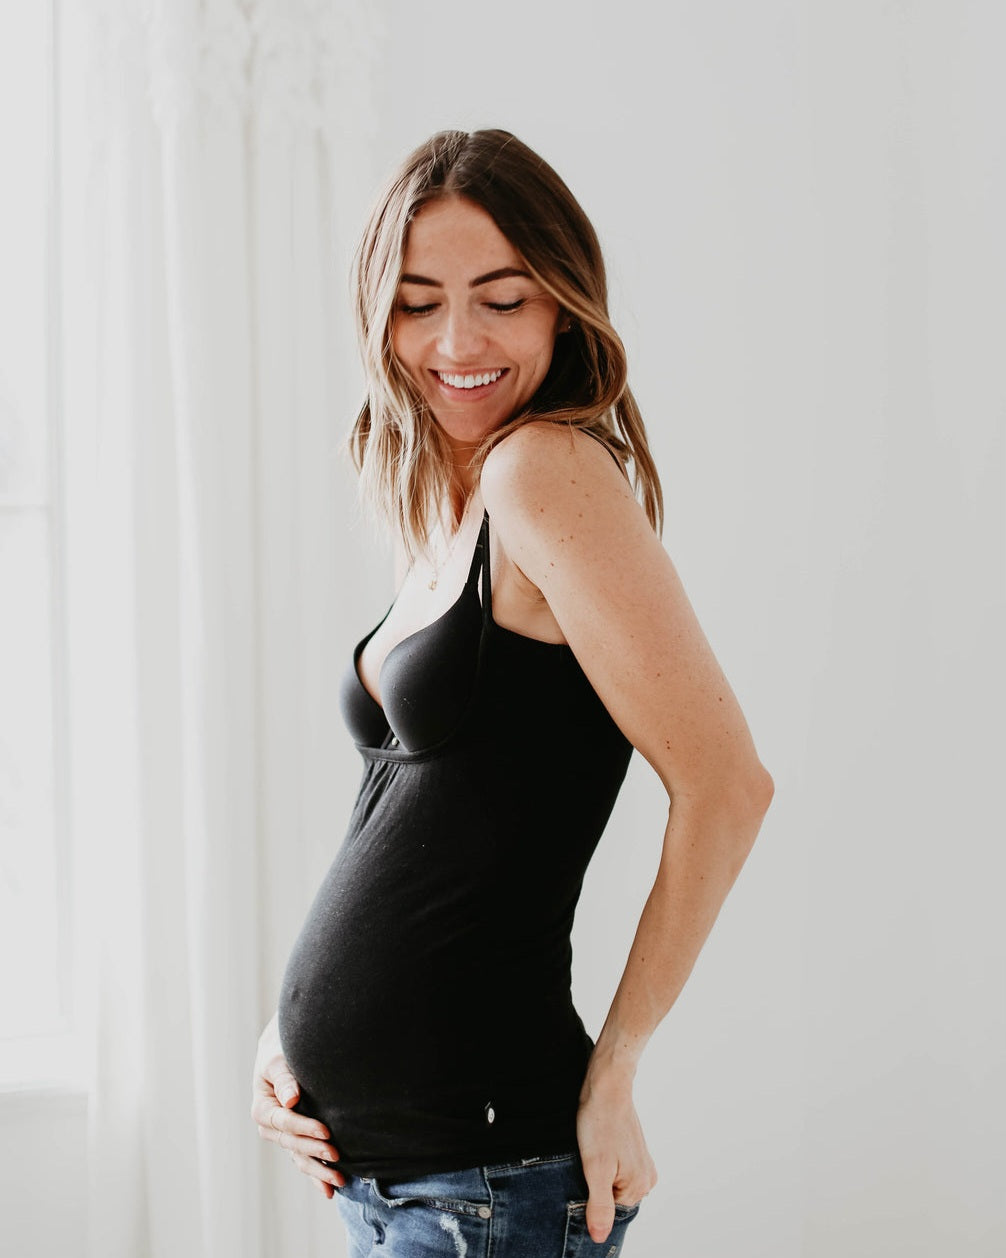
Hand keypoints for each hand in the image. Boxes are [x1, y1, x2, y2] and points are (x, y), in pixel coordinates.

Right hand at [250, 1014, 343, 1198]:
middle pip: (293, 1144)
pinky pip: (303, 1160)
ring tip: (339, 1180)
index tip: (325, 1131)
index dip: (304, 1128)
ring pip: (299, 1157)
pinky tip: (330, 1190)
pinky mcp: (295, 1139)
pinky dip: (315, 1174)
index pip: (285, 1122)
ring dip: (318, 1170)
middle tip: (336, 1156)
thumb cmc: (279, 1054)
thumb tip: (290, 1099)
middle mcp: (270, 1127)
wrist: (282, 1054)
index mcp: (262, 1108)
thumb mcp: (277, 1061)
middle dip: (314, 1152)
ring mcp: (283, 1136)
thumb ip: (284, 1079)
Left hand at [576, 1066, 657, 1243]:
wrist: (607, 1085)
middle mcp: (646, 1178)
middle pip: (613, 1199)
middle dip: (595, 1188)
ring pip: (613, 1183)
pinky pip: (615, 1169)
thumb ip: (599, 1205)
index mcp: (639, 1186)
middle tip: (584, 1162)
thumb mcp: (595, 1168)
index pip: (610, 1214)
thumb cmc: (600, 1123)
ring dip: (598, 1174)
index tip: (581, 1178)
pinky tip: (594, 1147)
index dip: (590, 1200)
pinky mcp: (633, 1150)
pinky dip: (602, 1163)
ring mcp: (642, 1163)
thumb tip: (600, 1237)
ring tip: (589, 1152)